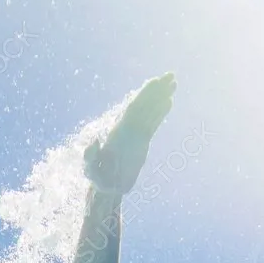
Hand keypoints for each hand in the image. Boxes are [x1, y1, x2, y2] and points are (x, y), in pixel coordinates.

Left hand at [83, 73, 176, 194]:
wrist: (106, 188)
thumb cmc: (97, 179)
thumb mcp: (90, 169)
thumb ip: (90, 156)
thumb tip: (95, 140)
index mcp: (118, 131)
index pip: (133, 109)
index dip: (145, 95)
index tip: (156, 82)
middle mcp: (126, 129)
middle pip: (143, 105)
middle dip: (156, 90)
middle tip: (171, 75)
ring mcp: (134, 134)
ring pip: (149, 111)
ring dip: (160, 97)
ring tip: (173, 83)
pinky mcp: (140, 142)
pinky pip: (152, 123)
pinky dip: (160, 113)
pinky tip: (168, 102)